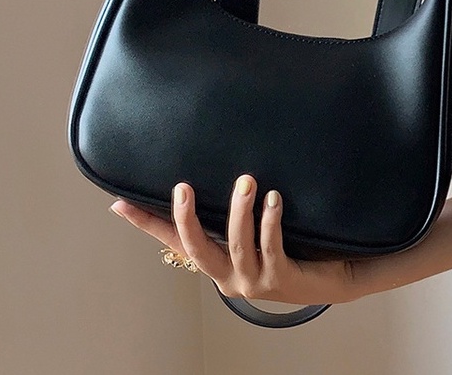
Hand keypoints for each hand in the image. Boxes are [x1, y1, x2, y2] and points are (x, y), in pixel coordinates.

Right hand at [110, 175, 361, 304]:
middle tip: (183, 186)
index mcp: (216, 263)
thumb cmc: (288, 248)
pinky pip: (271, 246)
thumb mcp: (251, 232)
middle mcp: (229, 276)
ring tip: (246, 181)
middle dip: (186, 218)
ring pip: (237, 244)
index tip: (119, 203)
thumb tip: (216, 171)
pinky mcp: (283, 278)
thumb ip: (231, 213)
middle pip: (197, 249)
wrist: (332, 278)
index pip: (174, 241)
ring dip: (239, 210)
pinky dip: (270, 221)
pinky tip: (273, 198)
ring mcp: (255, 280)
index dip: (147, 223)